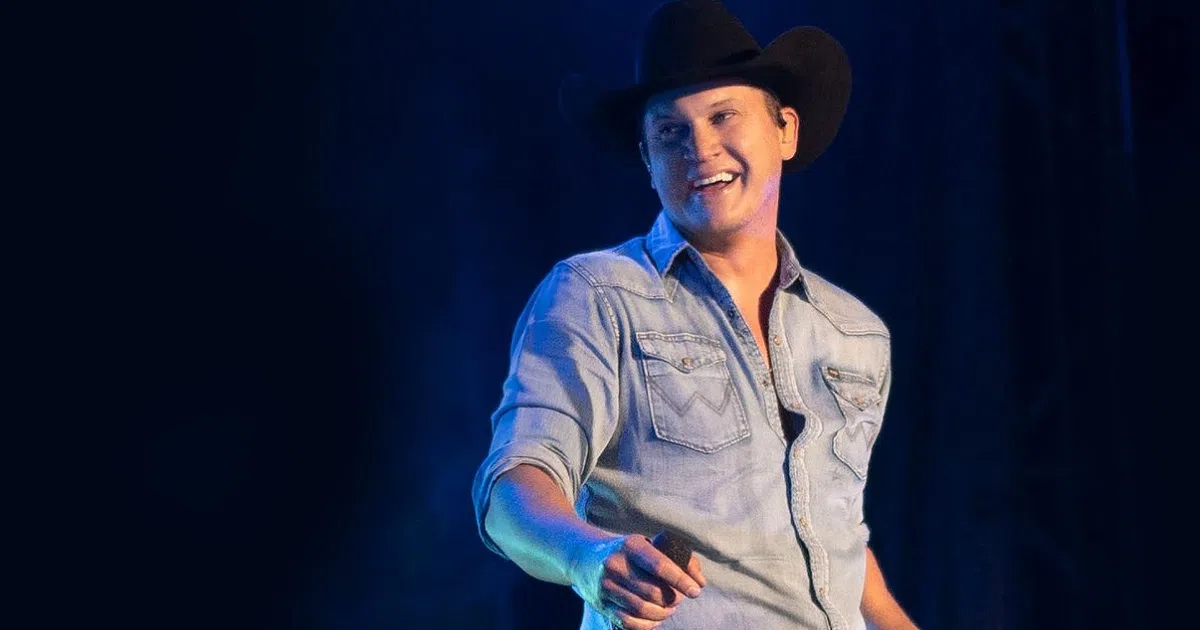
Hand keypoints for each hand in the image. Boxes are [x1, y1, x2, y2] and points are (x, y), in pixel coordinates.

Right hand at [567, 534, 705, 628]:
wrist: (584, 557)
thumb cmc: (627, 552)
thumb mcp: (649, 545)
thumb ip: (679, 559)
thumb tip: (700, 581)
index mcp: (631, 545)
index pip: (660, 565)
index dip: (681, 580)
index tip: (695, 590)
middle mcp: (615, 564)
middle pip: (653, 592)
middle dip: (673, 599)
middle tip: (680, 598)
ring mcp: (605, 586)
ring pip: (642, 609)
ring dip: (662, 613)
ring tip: (669, 608)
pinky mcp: (601, 604)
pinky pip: (628, 622)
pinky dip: (647, 624)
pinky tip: (655, 618)